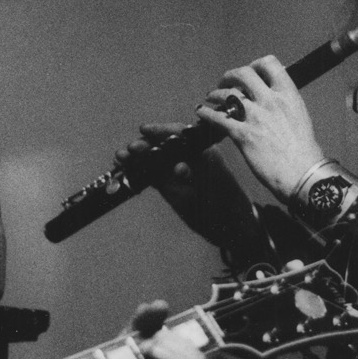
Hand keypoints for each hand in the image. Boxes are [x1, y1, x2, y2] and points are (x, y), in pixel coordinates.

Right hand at [114, 124, 254, 246]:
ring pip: (161, 157)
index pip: (179, 134)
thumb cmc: (220, 213)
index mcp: (204, 153)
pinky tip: (130, 171)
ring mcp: (189, 168)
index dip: (159, 131)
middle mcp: (195, 156)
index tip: (143, 131)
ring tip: (121, 161)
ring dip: (142, 158)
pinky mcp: (184, 180)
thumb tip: (169, 166)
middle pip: (165, 144)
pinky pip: (164, 169)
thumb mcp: (197, 199)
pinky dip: (148, 169)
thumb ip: (180, 182)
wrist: (236, 228)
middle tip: (127, 152)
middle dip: (144, 147)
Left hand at [195, 55, 326, 203]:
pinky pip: (218, 118)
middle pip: (243, 74)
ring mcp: (256, 117)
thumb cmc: (304, 151)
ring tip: (211, 97)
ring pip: (227, 94)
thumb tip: (269, 99)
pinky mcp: (243, 135)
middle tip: (225, 82)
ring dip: (215, 94)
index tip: (249, 72)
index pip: (269, 64)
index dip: (255, 65)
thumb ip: (283, 104)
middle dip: (230, 75)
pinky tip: (202, 112)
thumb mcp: (299, 117)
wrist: (303, 174)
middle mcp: (271, 101)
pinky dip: (207, 113)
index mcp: (288, 95)